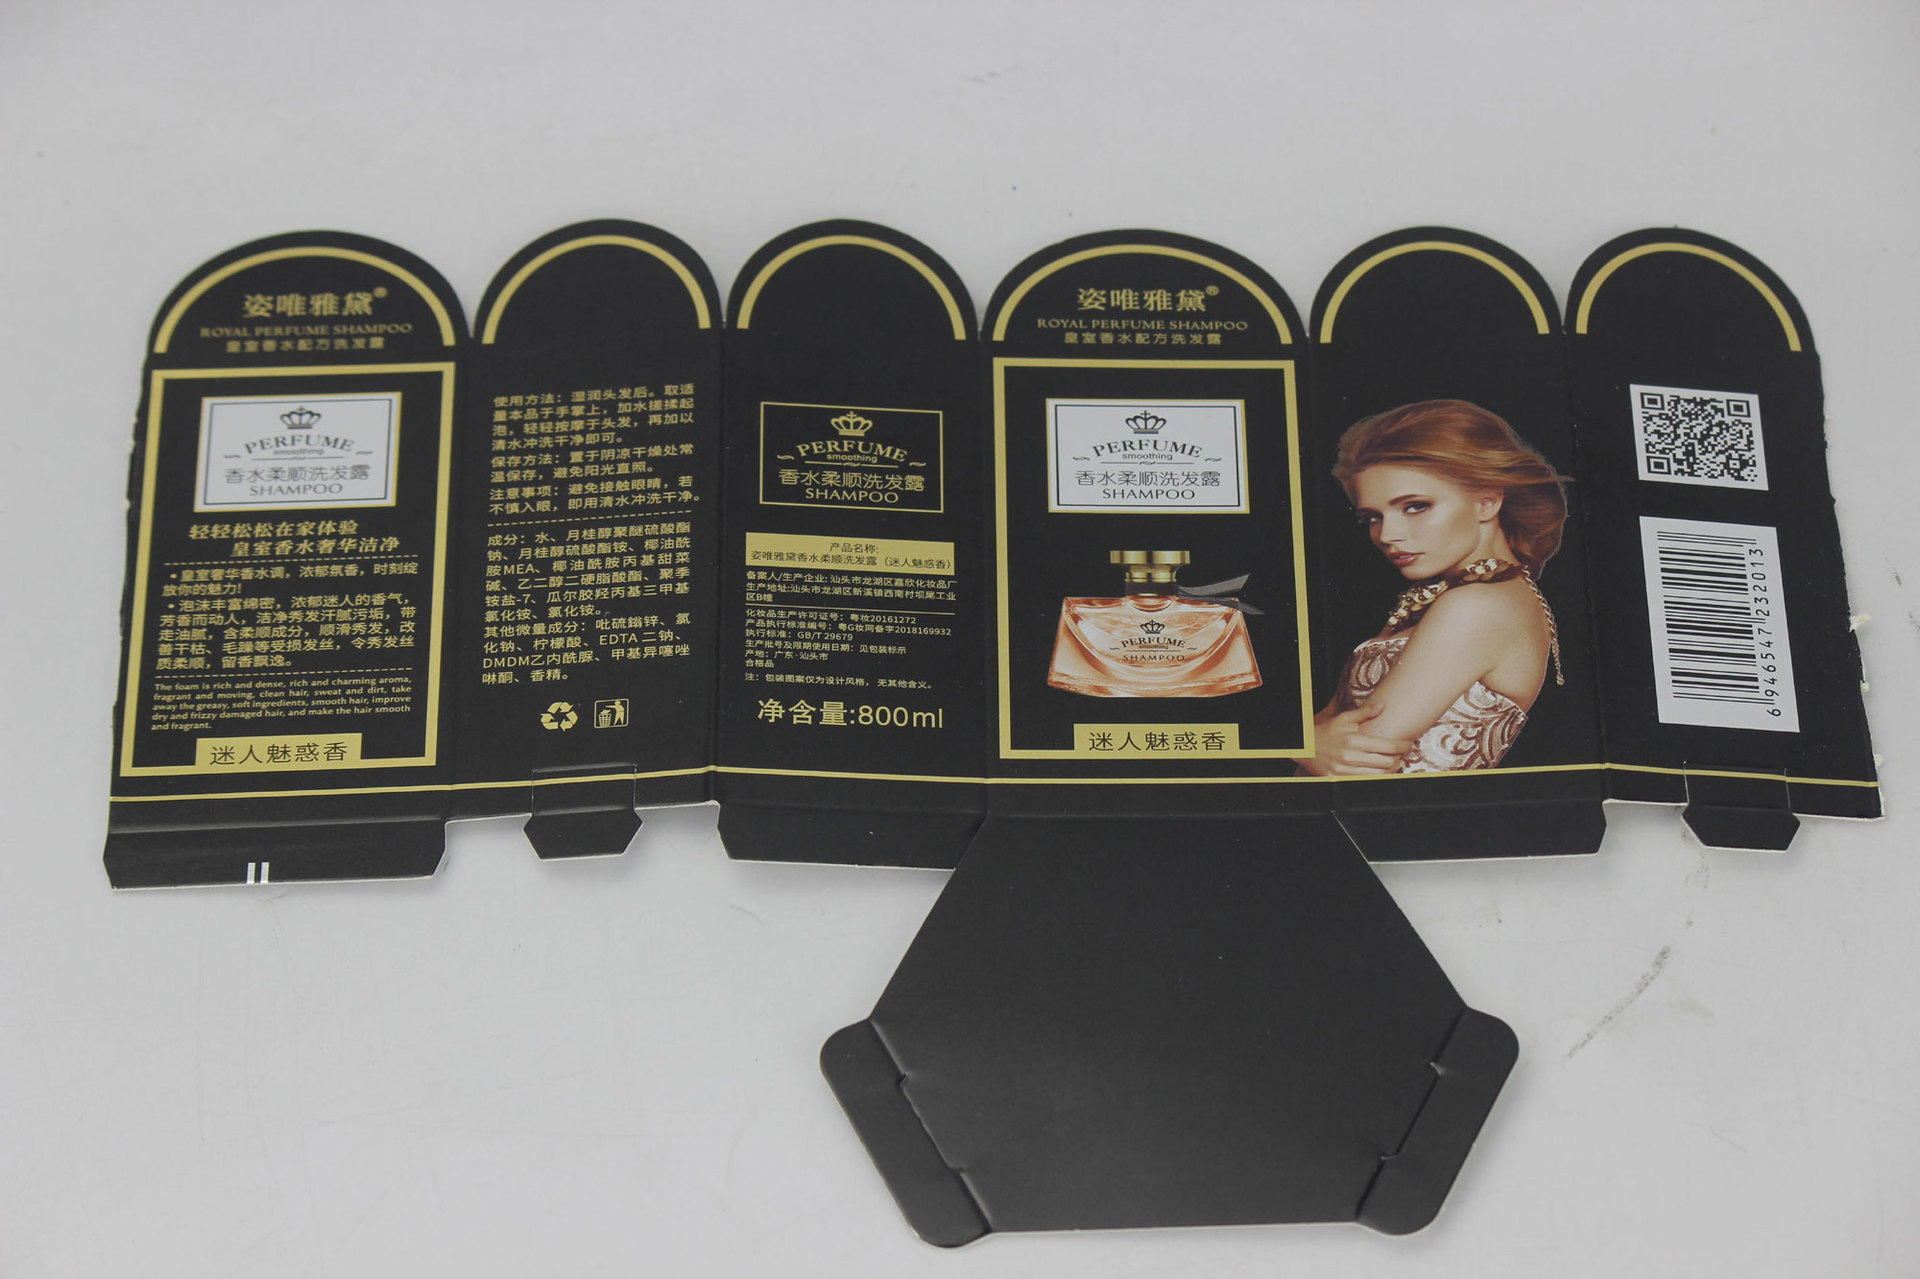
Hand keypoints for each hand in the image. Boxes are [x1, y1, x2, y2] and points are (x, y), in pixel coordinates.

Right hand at [1300, 703, 1415, 775]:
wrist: (1305, 747)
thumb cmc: (1326, 732)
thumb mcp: (1344, 719)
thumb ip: (1364, 713)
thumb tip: (1382, 706)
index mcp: (1353, 740)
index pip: (1387, 746)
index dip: (1402, 746)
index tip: (1408, 744)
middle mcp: (1350, 756)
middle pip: (1387, 762)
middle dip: (1399, 757)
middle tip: (1401, 753)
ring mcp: (1344, 770)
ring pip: (1379, 774)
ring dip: (1390, 769)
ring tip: (1392, 762)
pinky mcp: (1339, 780)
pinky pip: (1365, 781)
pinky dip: (1376, 776)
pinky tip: (1379, 770)